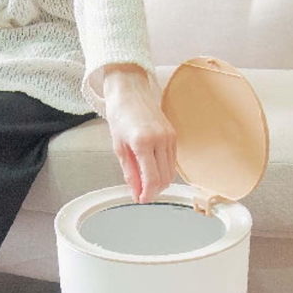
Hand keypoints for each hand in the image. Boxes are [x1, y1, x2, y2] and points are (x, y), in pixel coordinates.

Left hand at [103, 64, 176, 203]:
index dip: (147, 194)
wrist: (130, 92)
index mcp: (143, 143)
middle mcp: (160, 140)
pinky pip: (172, 161)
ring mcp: (170, 137)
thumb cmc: (120, 116)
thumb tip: (136, 191)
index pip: (152, 179)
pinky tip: (153, 170)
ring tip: (146, 183)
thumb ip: (130, 172)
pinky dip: (164, 170)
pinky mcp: (174, 135)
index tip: (141, 199)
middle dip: (154, 190)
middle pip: (164, 178)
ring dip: (160, 182)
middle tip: (142, 194)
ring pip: (171, 171)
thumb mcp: (119, 148)